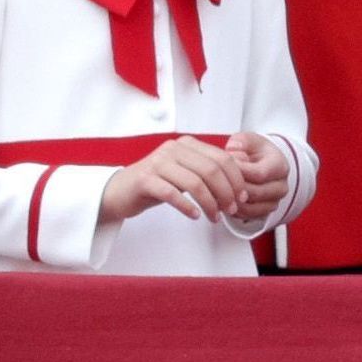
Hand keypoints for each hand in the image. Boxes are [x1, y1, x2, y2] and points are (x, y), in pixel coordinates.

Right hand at [100, 136, 247, 225]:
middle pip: (211, 170)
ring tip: (214, 217)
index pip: (222, 158)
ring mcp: (157, 163)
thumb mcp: (184, 172)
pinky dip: (188, 207)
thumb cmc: (156, 184)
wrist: (119, 191)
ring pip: (195, 183)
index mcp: (186, 144)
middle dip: (226, 193)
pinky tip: (195, 216)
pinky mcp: (145, 180)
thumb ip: (206, 171)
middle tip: (230, 210)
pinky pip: (173, 194)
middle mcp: (172, 149)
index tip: (241, 197)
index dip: (236, 179)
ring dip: (210, 203)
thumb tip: (239, 184)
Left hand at [225, 132, 289, 222]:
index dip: (237, 171)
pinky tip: (221, 200)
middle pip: (254, 193)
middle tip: (215, 180)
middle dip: (231, 186)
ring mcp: (274, 201)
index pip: (258, 174)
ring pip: (250, 208)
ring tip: (216, 191)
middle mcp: (281, 186)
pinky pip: (246, 216)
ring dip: (230, 201)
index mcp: (279, 166)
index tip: (221, 165)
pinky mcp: (265, 212)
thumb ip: (240, 141)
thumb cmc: (254, 151)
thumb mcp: (248, 140)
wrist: (263, 165)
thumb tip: (232, 148)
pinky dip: (232, 210)